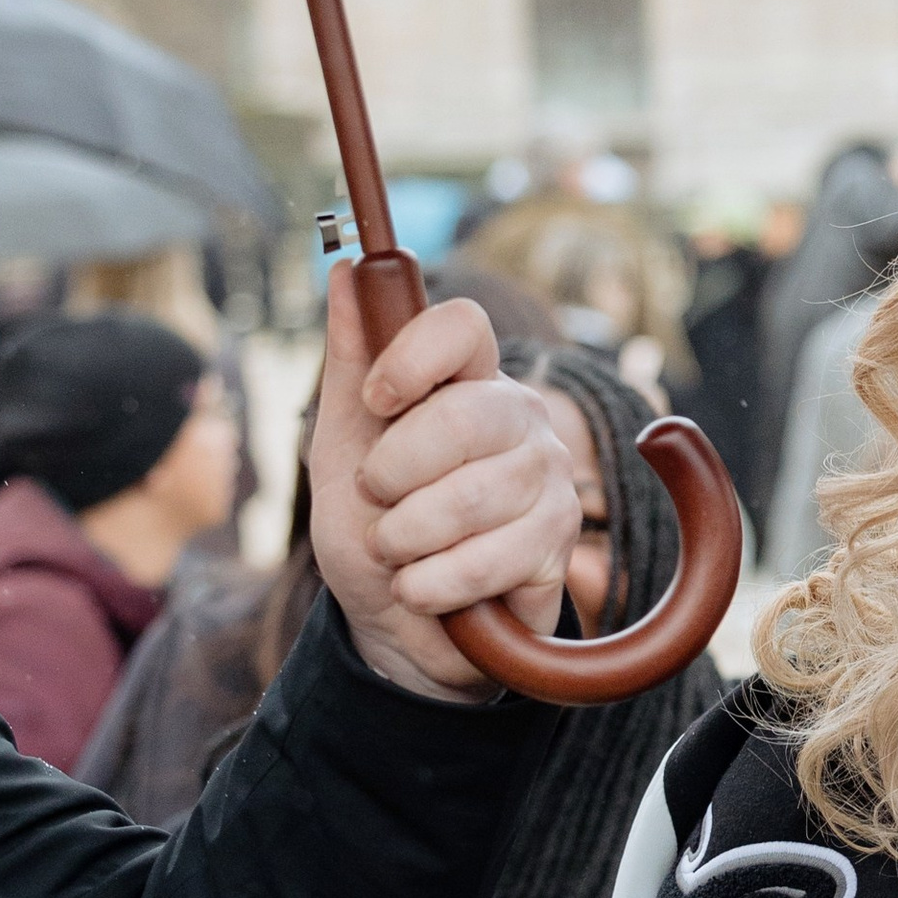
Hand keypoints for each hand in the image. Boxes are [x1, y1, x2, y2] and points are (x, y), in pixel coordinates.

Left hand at [307, 268, 578, 699]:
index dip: (413, 357)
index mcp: (464, 380)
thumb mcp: (339, 449)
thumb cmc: (371, 530)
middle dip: (394, 475)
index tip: (376, 403)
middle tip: (377, 505)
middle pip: (464, 416)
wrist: (399, 627)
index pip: (462, 325)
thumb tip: (341, 270)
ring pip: (472, 494)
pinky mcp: (558, 540)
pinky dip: (434, 583)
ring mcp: (547, 476)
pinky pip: (491, 556)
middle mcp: (517, 417)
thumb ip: (348, 363)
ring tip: (397, 553)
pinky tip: (422, 588)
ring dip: (406, 539)